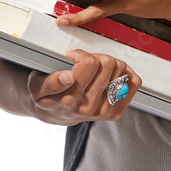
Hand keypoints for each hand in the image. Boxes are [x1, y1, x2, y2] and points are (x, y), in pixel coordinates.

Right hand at [27, 48, 141, 125]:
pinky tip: (111, 74)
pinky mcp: (116, 111)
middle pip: (108, 63)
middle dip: (95, 57)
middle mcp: (90, 108)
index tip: (73, 57)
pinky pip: (133, 83)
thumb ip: (50, 82)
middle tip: (85, 63)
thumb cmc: (47, 98)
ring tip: (96, 69)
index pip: (90, 63)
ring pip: (121, 69)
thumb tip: (67, 77)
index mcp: (71, 100)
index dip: (80, 54)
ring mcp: (105, 111)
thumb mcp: (36, 88)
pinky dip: (125, 73)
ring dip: (109, 64)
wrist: (55, 115)